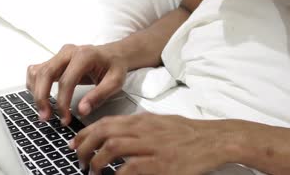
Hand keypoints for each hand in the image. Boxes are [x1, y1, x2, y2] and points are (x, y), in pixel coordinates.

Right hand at [26, 44, 128, 124]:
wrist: (114, 54)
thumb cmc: (114, 67)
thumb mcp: (115, 82)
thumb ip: (99, 95)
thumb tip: (82, 110)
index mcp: (84, 55)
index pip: (66, 80)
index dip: (62, 102)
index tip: (64, 118)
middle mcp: (68, 52)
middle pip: (45, 73)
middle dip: (42, 97)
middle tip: (45, 117)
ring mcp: (59, 54)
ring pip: (38, 71)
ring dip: (36, 92)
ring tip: (43, 111)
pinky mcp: (54, 60)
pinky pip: (37, 70)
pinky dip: (34, 85)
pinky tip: (42, 98)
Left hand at [70, 113, 232, 174]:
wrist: (215, 140)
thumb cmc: (189, 134)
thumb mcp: (161, 123)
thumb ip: (139, 128)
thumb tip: (117, 136)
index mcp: (143, 120)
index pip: (106, 122)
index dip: (85, 133)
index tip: (75, 143)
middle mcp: (144, 129)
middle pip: (104, 132)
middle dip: (85, 146)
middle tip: (80, 160)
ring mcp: (152, 146)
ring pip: (113, 147)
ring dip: (97, 161)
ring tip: (93, 171)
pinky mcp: (160, 163)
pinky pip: (131, 168)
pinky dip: (117, 174)